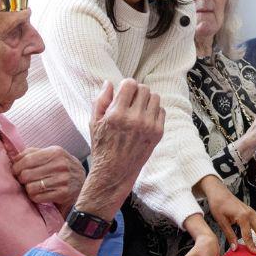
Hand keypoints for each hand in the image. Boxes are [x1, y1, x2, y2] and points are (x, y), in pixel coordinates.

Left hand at [11, 145, 84, 212]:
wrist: (83, 184)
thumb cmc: (62, 169)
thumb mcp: (53, 155)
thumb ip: (34, 153)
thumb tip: (14, 157)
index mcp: (56, 152)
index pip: (26, 159)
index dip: (16, 167)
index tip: (17, 171)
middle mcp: (61, 164)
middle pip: (25, 174)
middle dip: (22, 179)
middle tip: (27, 180)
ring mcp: (63, 179)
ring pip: (30, 187)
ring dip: (29, 189)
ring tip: (35, 187)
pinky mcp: (63, 193)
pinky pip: (37, 197)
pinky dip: (36, 197)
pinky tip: (42, 194)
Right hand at [80, 79, 165, 215]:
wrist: (115, 172)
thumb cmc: (102, 146)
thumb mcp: (94, 123)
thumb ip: (100, 101)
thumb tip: (109, 83)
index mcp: (117, 114)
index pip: (130, 84)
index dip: (126, 85)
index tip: (123, 93)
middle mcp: (135, 119)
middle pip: (144, 89)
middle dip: (136, 92)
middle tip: (130, 102)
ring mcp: (149, 126)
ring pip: (155, 97)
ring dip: (147, 100)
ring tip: (138, 109)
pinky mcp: (158, 132)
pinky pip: (162, 110)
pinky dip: (154, 111)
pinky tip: (144, 119)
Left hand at [203, 180, 255, 252]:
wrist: (220, 193)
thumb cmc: (219, 206)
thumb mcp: (222, 222)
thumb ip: (230, 235)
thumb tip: (235, 248)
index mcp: (242, 217)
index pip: (248, 236)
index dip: (252, 246)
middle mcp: (250, 214)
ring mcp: (253, 212)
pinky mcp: (252, 211)